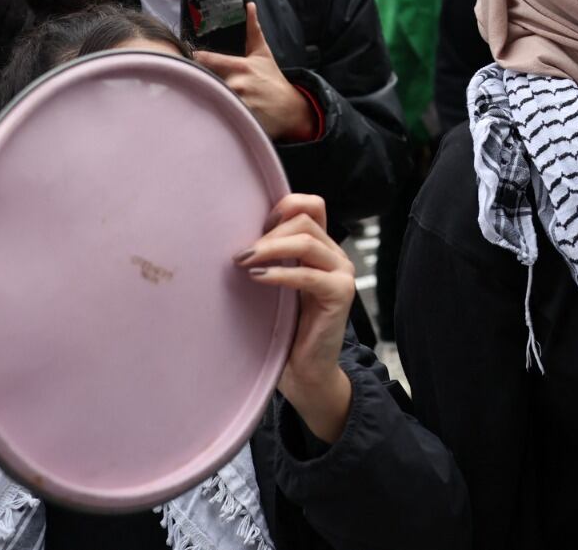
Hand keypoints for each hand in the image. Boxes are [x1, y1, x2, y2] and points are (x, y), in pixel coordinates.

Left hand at [195, 4, 315, 141]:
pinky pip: (218, 114)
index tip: (184, 58)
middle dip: (197, 82)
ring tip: (201, 100)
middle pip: (204, 81)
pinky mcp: (239, 117)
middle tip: (187, 82)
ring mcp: (238, 101)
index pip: (207, 60)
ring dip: (204, 98)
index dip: (193, 59)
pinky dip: (214, 114)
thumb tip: (249, 6)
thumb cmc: (273, 80)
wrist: (290, 109)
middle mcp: (237, 82)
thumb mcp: (263, 54)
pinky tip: (215, 114)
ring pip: (210, 98)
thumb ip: (253, 30)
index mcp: (239, 65)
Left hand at [235, 194, 356, 444]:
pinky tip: (257, 277)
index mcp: (322, 248)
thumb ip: (271, 258)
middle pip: (305, 219)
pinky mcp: (341, 294)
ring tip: (243, 261)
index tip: (254, 226)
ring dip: (270, 247)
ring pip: (307, 241)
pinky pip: (308, 274)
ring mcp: (342, 273)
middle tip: (241, 254)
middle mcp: (336, 255)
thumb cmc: (285, 329)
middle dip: (269, 232)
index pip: (311, 205)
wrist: (305, 372)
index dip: (283, 206)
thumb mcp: (276, 285)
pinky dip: (279, 273)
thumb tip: (235, 235)